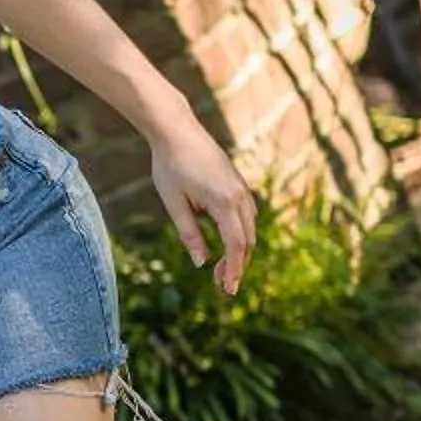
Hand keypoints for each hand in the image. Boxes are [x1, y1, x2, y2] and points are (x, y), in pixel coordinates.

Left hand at [148, 116, 256, 295]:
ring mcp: (241, 188)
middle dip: (237, 265)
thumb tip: (202, 263)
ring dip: (239, 251)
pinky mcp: (237, 184)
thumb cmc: (170, 166)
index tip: (228, 289)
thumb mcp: (175, 204)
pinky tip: (225, 243)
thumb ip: (190, 235)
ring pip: (249, 229)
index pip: (236, 246)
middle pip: (247, 241)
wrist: (177, 130)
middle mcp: (239, 196)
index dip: (234, 270)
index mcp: (224, 202)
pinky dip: (240, 234)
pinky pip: (246, 215)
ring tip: (220, 269)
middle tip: (220, 285)